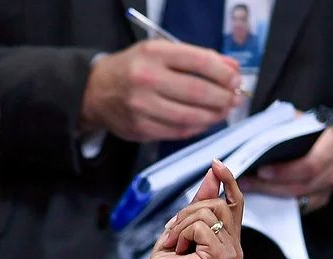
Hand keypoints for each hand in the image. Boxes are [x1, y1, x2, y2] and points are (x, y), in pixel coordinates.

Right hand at [80, 40, 242, 141]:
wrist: (96, 91)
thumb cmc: (133, 68)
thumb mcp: (160, 52)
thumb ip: (195, 58)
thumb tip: (230, 68)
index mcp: (154, 53)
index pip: (199, 61)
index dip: (223, 73)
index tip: (236, 79)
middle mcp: (146, 78)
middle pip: (197, 91)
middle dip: (223, 97)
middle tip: (235, 99)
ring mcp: (142, 106)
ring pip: (189, 115)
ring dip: (213, 116)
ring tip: (224, 111)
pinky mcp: (141, 128)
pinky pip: (177, 131)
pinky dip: (196, 127)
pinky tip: (205, 122)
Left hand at [139, 159, 243, 258]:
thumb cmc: (170, 257)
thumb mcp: (185, 221)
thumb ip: (202, 199)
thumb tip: (214, 172)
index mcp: (231, 239)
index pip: (236, 203)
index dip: (228, 181)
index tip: (216, 163)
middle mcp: (236, 248)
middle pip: (217, 204)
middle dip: (189, 211)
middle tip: (174, 229)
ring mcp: (230, 254)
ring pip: (207, 214)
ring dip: (183, 224)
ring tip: (176, 242)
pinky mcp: (220, 258)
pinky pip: (200, 227)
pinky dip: (183, 234)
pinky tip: (179, 249)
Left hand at [238, 125, 332, 213]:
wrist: (320, 137)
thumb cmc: (303, 127)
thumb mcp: (293, 119)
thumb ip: (277, 128)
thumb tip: (250, 144)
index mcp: (330, 143)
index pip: (310, 164)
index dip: (284, 171)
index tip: (260, 171)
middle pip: (301, 186)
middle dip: (270, 186)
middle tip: (246, 182)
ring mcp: (327, 187)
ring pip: (297, 199)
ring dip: (270, 195)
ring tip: (247, 187)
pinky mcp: (319, 198)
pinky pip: (297, 206)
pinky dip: (277, 203)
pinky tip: (258, 195)